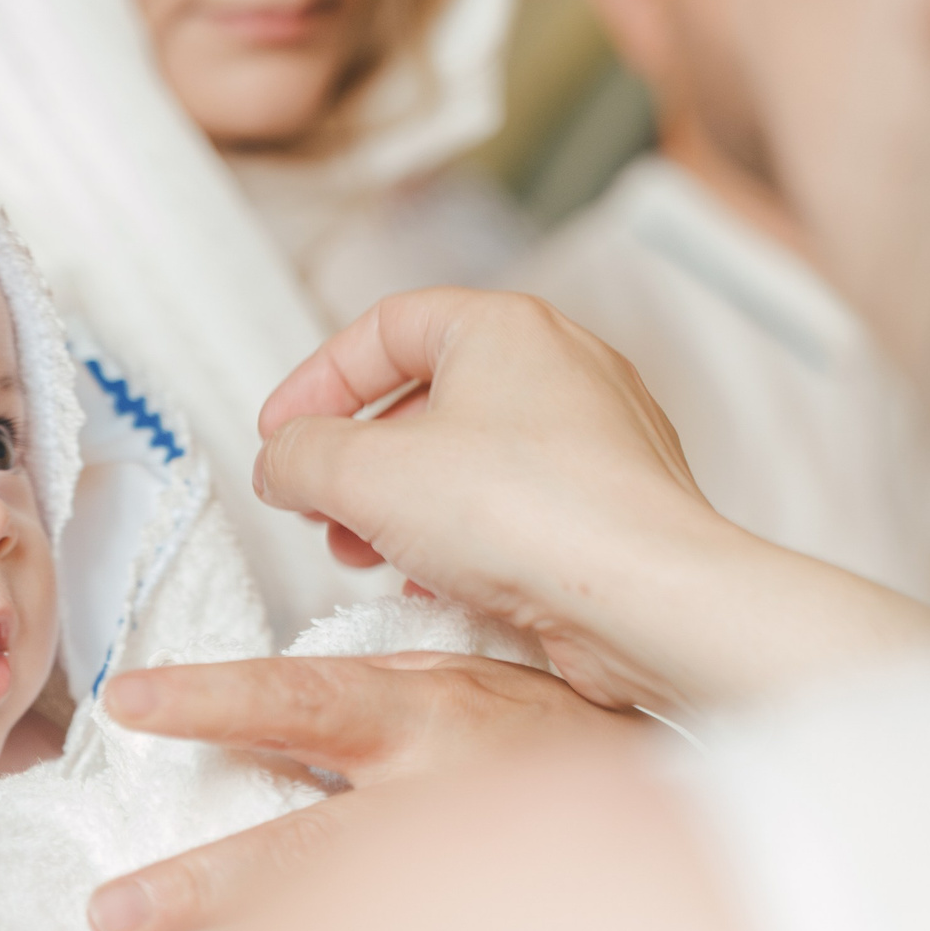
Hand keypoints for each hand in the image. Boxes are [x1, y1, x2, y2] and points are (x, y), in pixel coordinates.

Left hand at [86, 651, 638, 930]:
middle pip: (303, 849)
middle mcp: (437, 792)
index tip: (127, 701)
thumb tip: (280, 716)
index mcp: (427, 710)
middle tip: (111, 911)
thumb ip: (383, 699)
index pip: (297, 701)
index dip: (210, 700)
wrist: (702, 799)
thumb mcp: (474, 684)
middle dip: (201, 884)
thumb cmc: (572, 737)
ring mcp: (464, 868)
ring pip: (337, 916)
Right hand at [256, 289, 929, 712]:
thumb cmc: (524, 517)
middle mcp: (562, 367)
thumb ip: (298, 456)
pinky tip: (434, 586)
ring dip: (400, 507)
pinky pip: (516, 507)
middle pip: (425, 397)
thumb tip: (283, 463)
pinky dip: (461, 539)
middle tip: (320, 510)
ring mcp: (598, 437)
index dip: (316, 382)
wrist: (649, 604)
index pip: (384, 327)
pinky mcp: (613, 505)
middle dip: (356, 461)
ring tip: (367, 557)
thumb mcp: (364, 475)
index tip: (280, 438)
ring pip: (468, 458)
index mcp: (506, 326)